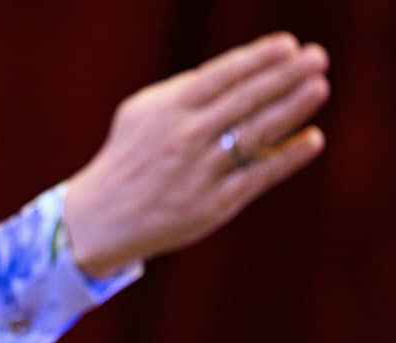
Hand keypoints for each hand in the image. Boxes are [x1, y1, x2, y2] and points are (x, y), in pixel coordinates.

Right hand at [62, 32, 328, 276]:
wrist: (100, 219)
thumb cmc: (129, 159)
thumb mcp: (142, 115)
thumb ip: (183, 92)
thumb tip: (238, 72)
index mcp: (165, 110)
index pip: (221, 76)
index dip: (258, 58)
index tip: (288, 45)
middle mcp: (184, 138)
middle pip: (246, 100)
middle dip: (286, 75)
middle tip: (317, 57)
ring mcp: (200, 172)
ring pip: (257, 134)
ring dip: (293, 108)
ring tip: (319, 87)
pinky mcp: (212, 205)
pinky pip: (258, 176)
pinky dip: (287, 156)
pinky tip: (311, 138)